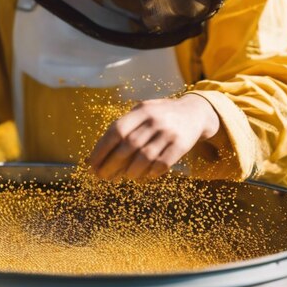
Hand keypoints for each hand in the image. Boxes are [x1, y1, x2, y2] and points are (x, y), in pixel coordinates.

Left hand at [88, 93, 219, 181]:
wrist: (195, 112)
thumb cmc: (159, 116)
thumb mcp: (141, 113)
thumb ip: (120, 130)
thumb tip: (92, 158)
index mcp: (141, 110)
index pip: (116, 130)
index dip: (102, 149)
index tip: (91, 164)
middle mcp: (154, 119)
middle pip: (128, 145)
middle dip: (112, 164)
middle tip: (102, 176)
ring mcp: (169, 132)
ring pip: (145, 157)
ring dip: (131, 171)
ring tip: (125, 176)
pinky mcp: (182, 144)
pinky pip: (163, 164)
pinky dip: (151, 173)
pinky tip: (144, 176)